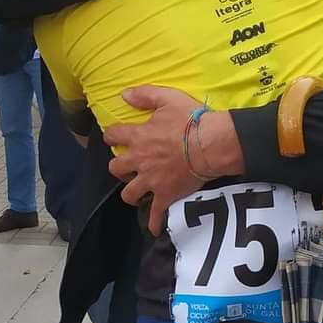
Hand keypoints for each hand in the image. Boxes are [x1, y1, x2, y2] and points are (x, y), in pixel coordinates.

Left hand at [104, 86, 243, 235]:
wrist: (210, 144)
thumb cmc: (191, 119)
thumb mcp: (168, 98)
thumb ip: (145, 95)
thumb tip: (124, 94)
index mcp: (138, 137)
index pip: (113, 135)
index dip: (112, 136)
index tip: (114, 138)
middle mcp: (139, 160)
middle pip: (115, 168)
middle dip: (118, 168)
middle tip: (128, 167)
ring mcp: (150, 181)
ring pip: (129, 193)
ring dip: (130, 193)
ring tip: (136, 192)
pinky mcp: (165, 196)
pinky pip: (155, 214)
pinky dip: (154, 223)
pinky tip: (153, 228)